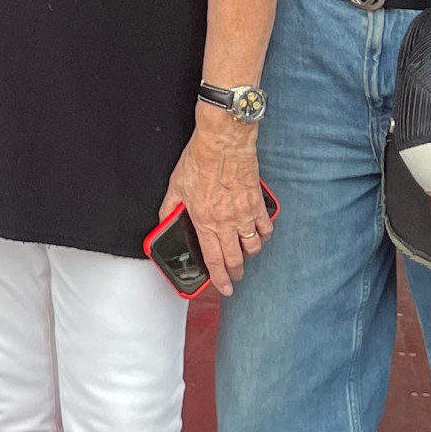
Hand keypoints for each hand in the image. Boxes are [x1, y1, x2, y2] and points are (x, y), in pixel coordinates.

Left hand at [162, 108, 269, 297]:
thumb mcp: (176, 186)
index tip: (224, 288)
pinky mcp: (257, 203)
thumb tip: (165, 222)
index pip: (214, 260)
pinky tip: (257, 233)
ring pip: (253, 247)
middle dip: (236, 272)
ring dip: (249, 255)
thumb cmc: (199, 160)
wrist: (223, 142)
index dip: (220, 279)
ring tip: (243, 254)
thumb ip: (170, 208)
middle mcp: (227, 222)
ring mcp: (245, 214)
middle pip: (236, 258)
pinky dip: (262, 235)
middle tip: (235, 277)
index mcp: (205, 221)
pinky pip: (265, 227)